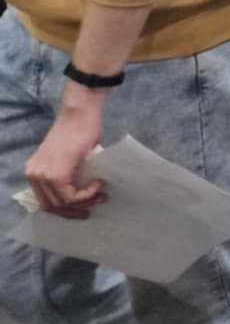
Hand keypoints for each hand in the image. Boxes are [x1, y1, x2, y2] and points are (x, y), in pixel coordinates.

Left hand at [26, 97, 107, 218]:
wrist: (80, 112)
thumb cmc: (80, 129)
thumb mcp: (69, 157)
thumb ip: (68, 174)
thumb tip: (81, 192)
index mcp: (35, 171)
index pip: (46, 201)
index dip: (67, 208)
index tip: (87, 204)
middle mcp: (34, 175)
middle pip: (52, 207)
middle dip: (75, 210)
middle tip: (95, 205)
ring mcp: (42, 175)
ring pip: (61, 203)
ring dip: (84, 202)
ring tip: (100, 194)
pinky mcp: (55, 173)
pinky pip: (69, 196)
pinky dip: (86, 194)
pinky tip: (97, 184)